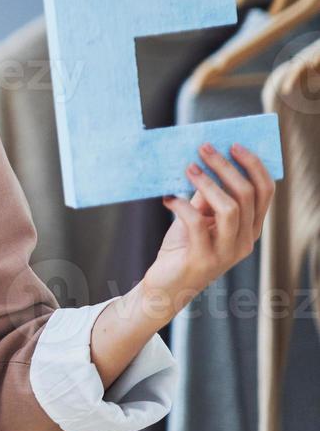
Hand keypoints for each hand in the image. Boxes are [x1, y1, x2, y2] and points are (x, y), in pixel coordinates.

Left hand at [145, 141, 274, 313]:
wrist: (165, 286)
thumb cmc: (183, 248)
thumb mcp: (199, 218)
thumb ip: (206, 196)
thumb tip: (205, 161)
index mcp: (250, 229)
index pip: (265, 192)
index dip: (253, 166)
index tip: (234, 145)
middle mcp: (245, 242)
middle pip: (247, 196)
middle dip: (226, 167)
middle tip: (204, 148)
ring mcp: (226, 253)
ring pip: (229, 209)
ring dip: (208, 183)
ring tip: (189, 168)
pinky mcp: (202, 260)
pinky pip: (196, 225)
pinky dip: (181, 206)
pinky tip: (167, 198)